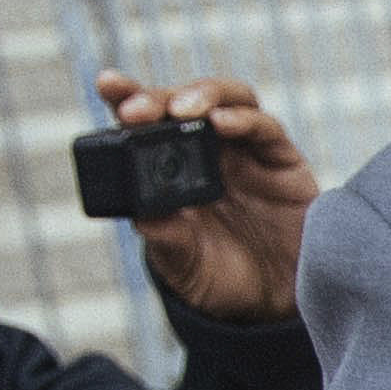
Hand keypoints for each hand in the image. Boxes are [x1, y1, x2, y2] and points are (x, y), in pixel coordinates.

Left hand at [98, 72, 318, 325]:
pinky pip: (265, 128)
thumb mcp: (183, 266)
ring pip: (228, 99)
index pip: (147, 123)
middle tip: (137, 109)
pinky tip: (223, 123)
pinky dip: (244, 119)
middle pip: (185, 101)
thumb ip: (167, 239)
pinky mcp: (282, 160)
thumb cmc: (221, 280)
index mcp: (173, 170)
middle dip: (160, 97)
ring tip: (183, 109)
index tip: (108, 84)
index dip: (127, 96)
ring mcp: (246, 152)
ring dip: (203, 95)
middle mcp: (209, 152)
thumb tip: (143, 217)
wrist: (273, 305)